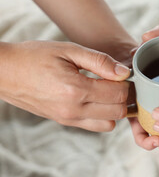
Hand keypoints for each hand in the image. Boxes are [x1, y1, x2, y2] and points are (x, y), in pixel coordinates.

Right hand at [0, 41, 130, 131]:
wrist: (4, 72)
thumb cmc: (35, 56)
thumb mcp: (68, 50)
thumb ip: (99, 61)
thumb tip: (124, 73)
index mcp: (76, 89)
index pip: (118, 93)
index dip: (128, 83)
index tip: (125, 74)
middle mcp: (73, 109)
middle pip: (118, 111)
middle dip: (125, 97)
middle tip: (121, 82)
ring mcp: (68, 118)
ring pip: (109, 123)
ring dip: (115, 108)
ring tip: (109, 91)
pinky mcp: (64, 121)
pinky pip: (95, 126)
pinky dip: (103, 116)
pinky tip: (98, 99)